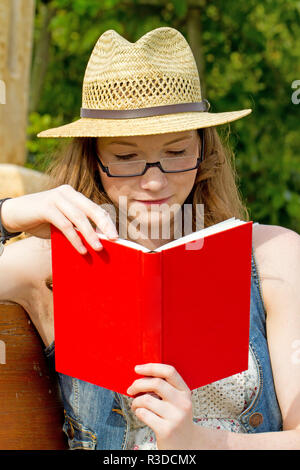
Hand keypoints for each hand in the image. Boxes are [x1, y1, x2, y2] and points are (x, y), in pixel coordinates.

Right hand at [1, 185, 117, 253]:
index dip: (107, 221)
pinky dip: (75, 238)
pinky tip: (81, 249)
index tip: (117, 236)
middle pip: (92, 209)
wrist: (14, 214)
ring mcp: (56, 198)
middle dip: (105, 225)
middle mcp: (67, 193)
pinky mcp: (46, 207)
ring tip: (99, 248)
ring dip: (91, 234)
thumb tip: (96, 242)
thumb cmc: (40, 221)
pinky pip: (65, 224)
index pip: (95, 208)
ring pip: (79, 218)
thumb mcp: (62, 223)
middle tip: (115, 240)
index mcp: (74, 195)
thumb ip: (76, 228)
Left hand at [127, 363, 197, 449]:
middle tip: (130, 389)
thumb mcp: (177, 401)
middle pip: (156, 383)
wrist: (187, 445)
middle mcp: (183, 403)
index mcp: (185, 392)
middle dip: (138, 384)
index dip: (151, 367)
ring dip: (135, 401)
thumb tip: (141, 376)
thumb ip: (165, 388)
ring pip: (146, 399)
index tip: (137, 369)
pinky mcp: (166, 430)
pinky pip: (144, 414)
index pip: (169, 371)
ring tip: (136, 405)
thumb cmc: (176, 420)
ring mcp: (175, 417)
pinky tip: (140, 414)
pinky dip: (138, 412)